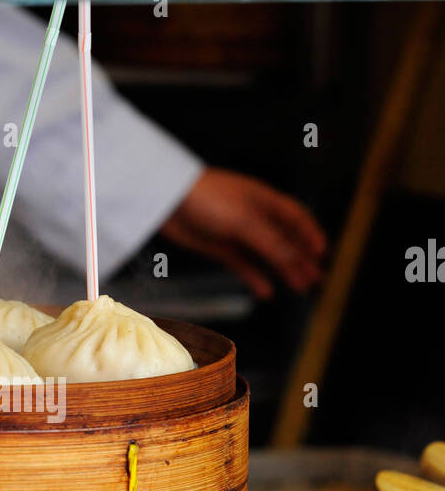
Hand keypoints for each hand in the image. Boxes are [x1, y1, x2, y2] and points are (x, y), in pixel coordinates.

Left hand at [161, 168, 326, 298]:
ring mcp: (236, 231)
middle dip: (301, 259)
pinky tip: (266, 292)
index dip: (311, 235)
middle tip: (316, 280)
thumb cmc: (208, 198)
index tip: (323, 255)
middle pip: (285, 239)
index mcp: (266, 200)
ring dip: (283, 271)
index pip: (296, 217)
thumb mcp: (246, 221)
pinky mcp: (219, 245)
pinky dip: (256, 278)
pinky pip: (244, 264)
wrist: (166, 199)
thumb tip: (298, 262)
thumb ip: (273, 243)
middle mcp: (254, 215)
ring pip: (267, 254)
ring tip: (299, 288)